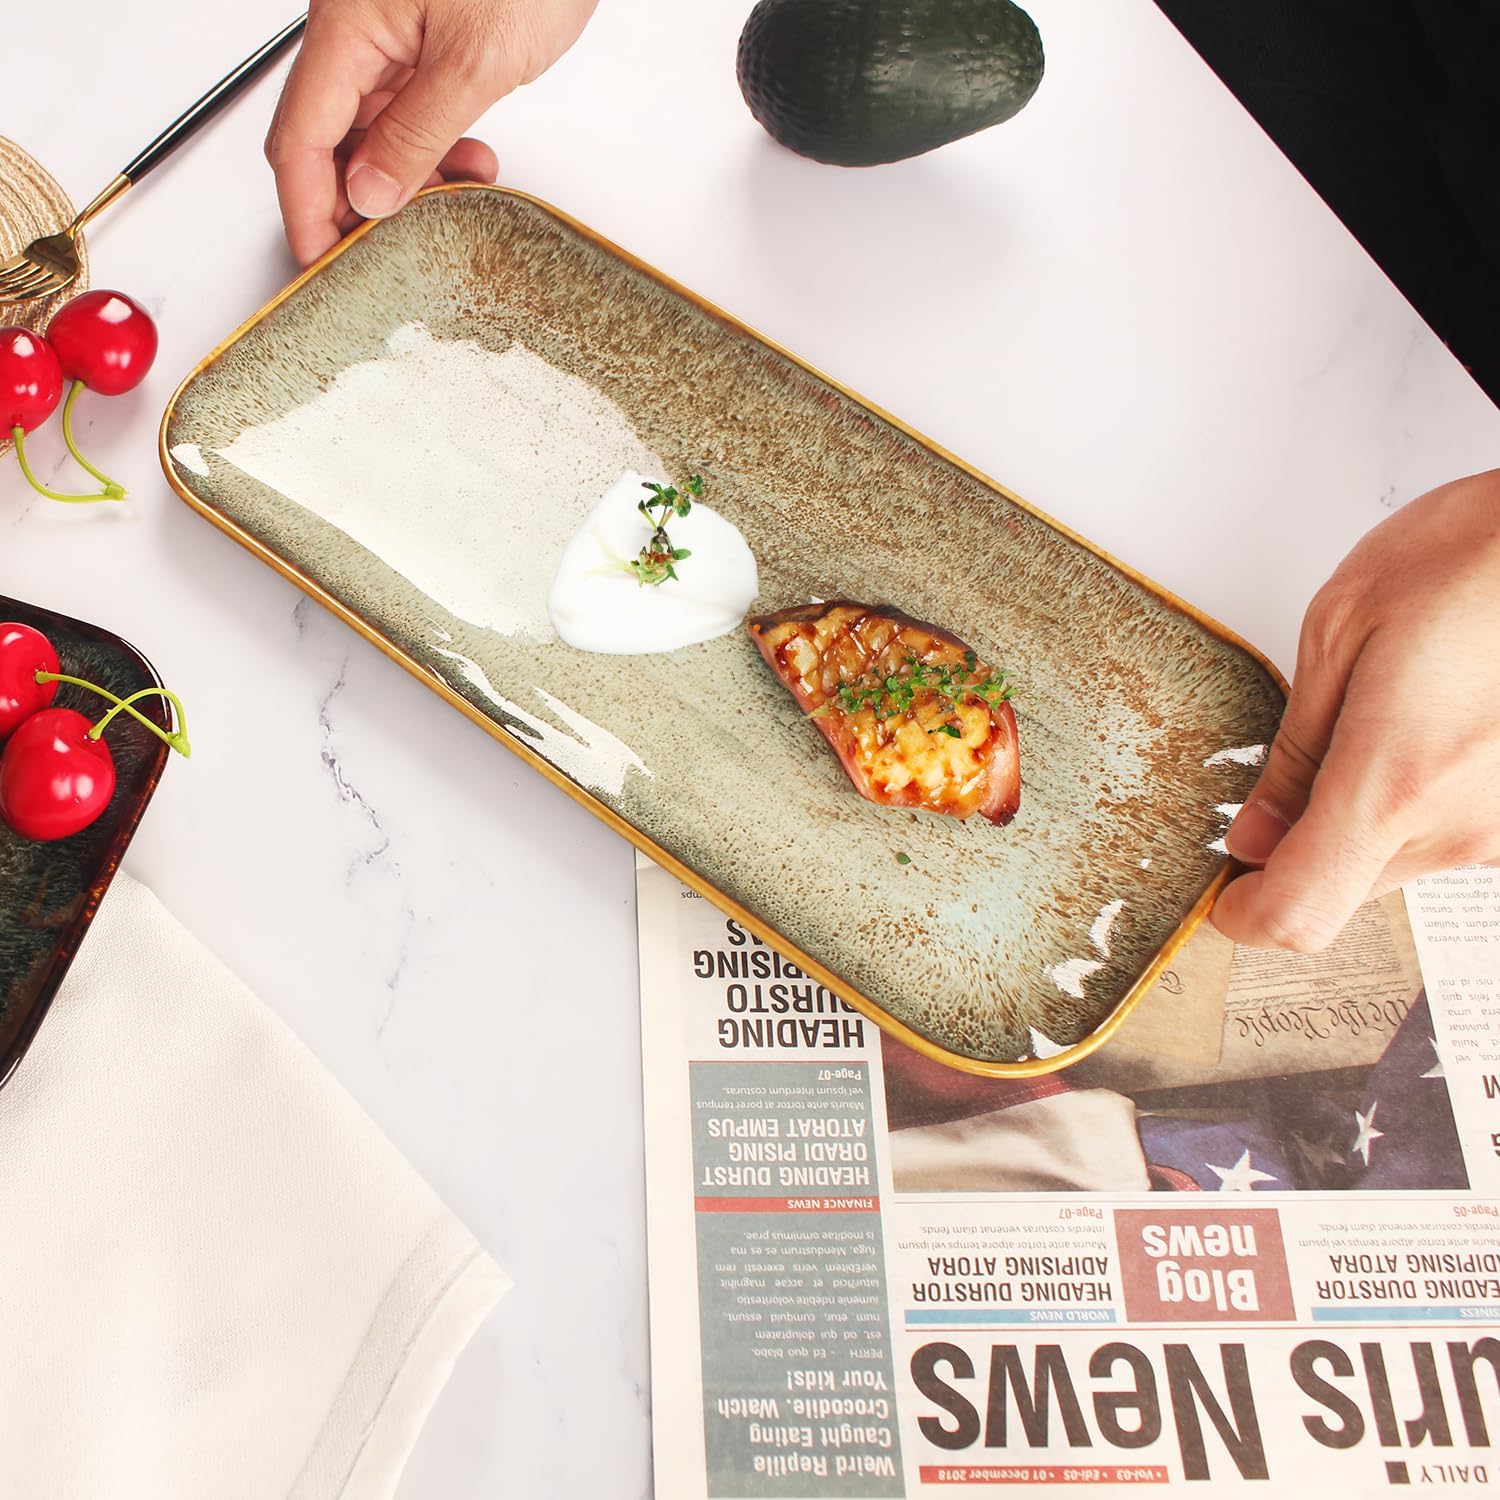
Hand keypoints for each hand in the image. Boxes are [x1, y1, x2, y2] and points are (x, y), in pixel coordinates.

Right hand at [266, 0, 597, 265]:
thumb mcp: (476, 63)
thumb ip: (418, 134)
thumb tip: (371, 194)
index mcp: (347, 25)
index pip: (300, 137)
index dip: (307, 209)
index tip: (322, 262)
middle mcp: (356, 27)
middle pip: (326, 136)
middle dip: (355, 200)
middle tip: (389, 252)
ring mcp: (389, 32)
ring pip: (371, 129)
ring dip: (405, 177)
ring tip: (453, 199)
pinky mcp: (425, 37)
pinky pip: (407, 108)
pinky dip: (432, 147)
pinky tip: (469, 163)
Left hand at [1213, 468, 1499, 951]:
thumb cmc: (1471, 556)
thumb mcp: (1341, 632)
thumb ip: (1295, 752)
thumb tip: (1253, 835)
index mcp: (1394, 782)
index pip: (1300, 912)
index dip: (1248, 916)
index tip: (1224, 890)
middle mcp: (1462, 825)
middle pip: (1344, 889)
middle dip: (1302, 846)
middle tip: (1299, 764)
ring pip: (1399, 862)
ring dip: (1367, 815)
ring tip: (1384, 715)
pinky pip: (1453, 832)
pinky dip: (1421, 798)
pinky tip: (1430, 723)